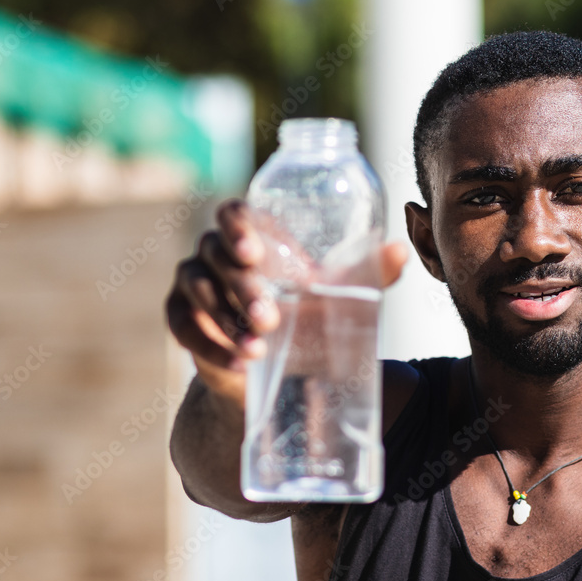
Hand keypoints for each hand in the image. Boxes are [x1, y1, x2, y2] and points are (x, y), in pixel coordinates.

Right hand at [165, 198, 407, 399]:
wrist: (272, 368)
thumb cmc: (306, 318)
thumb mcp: (336, 298)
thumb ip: (368, 275)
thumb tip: (401, 252)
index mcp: (253, 235)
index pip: (233, 212)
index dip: (237, 225)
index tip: (255, 252)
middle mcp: (216, 251)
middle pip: (216, 253)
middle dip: (242, 287)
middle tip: (271, 319)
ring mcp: (192, 282)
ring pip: (197, 289)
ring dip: (227, 319)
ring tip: (260, 349)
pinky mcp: (180, 317)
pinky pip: (183, 326)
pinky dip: (211, 346)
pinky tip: (239, 362)